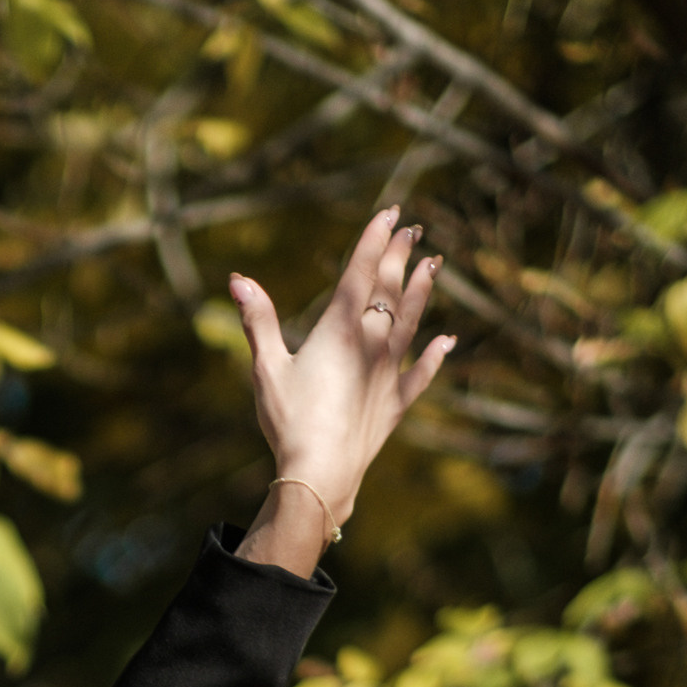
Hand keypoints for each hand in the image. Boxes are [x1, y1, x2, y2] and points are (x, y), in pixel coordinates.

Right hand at [229, 210, 456, 554]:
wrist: (321, 473)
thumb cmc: (289, 421)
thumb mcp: (266, 368)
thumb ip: (258, 321)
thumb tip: (239, 280)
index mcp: (338, 330)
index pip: (361, 273)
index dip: (375, 240)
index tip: (390, 213)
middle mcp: (371, 344)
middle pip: (389, 290)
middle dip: (400, 256)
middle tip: (414, 230)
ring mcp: (388, 373)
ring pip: (411, 322)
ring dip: (422, 291)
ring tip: (434, 265)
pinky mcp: (395, 403)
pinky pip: (421, 373)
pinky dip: (434, 355)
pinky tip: (447, 341)